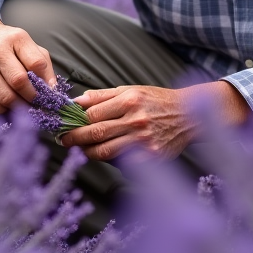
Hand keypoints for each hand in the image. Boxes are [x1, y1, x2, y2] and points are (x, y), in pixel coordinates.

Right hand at [0, 3, 55, 114]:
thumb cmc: (5, 44)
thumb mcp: (26, 44)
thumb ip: (43, 64)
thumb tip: (52, 90)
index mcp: (13, 39)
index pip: (36, 64)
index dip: (46, 83)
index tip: (49, 93)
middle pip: (19, 84)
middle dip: (32, 98)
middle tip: (37, 104)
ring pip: (5, 101)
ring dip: (18, 108)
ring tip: (22, 103)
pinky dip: (2, 110)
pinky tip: (5, 102)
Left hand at [61, 81, 250, 161]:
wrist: (188, 115)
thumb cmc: (156, 101)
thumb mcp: (131, 90)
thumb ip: (103, 96)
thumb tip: (76, 102)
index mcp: (130, 100)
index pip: (92, 113)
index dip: (75, 121)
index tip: (64, 124)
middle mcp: (136, 120)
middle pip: (96, 133)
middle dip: (75, 138)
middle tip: (64, 140)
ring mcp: (144, 140)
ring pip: (106, 151)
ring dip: (88, 152)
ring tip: (79, 149)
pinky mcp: (152, 157)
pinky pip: (123, 162)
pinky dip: (110, 160)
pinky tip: (103, 155)